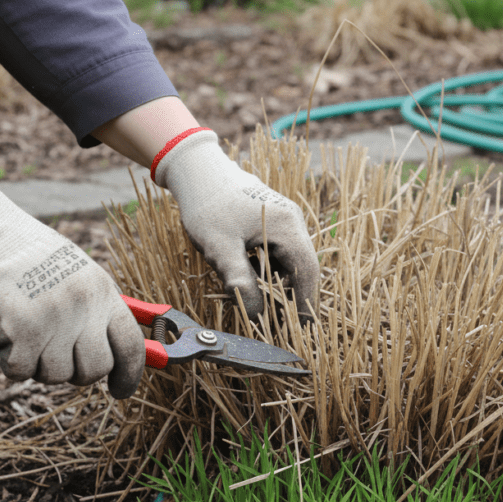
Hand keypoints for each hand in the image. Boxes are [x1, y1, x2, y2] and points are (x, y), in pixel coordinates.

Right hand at [0, 173, 144, 397]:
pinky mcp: (19, 332)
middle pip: (95, 369)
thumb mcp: (78, 275)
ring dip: (40, 365)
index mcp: (102, 291)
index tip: (121, 389)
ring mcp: (52, 320)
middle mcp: (82, 307)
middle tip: (62, 359)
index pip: (130, 345)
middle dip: (79, 373)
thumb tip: (117, 360)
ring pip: (56, 375)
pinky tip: (7, 335)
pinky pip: (21, 371)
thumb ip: (97, 315)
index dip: (129, 374)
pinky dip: (11, 362)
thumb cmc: (31, 259)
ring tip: (28, 334)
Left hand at [152, 129, 318, 320]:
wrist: (196, 170)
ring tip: (259, 305)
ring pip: (289, 263)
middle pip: (301, 269)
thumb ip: (240, 282)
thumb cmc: (206, 205)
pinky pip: (278, 254)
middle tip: (275, 324)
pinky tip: (250, 281)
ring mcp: (285, 221)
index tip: (298, 329)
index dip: (304, 303)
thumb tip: (257, 315)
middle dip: (290, 298)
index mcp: (287, 226)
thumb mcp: (220, 247)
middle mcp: (293, 222)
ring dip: (277, 286)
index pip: (307, 272)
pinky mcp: (273, 222)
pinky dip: (268, 272)